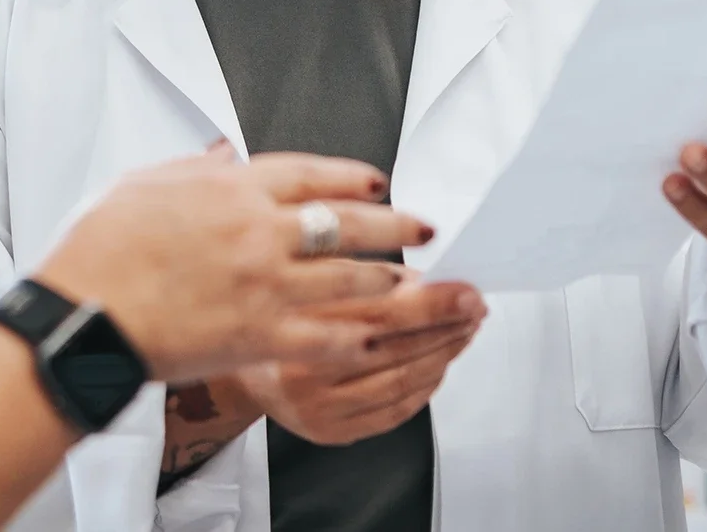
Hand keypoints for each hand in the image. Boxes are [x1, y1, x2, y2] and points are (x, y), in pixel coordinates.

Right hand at [36, 148, 430, 381]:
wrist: (84, 314)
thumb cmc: (100, 250)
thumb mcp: (142, 184)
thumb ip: (190, 168)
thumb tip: (218, 152)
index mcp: (232, 190)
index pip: (311, 175)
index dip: (353, 179)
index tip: (377, 184)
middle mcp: (260, 232)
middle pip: (348, 224)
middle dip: (395, 226)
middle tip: (421, 227)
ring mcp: (266, 286)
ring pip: (350, 279)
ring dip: (385, 281)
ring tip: (406, 283)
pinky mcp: (261, 336)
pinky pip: (328, 337)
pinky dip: (357, 338)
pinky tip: (375, 339)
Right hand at [233, 273, 485, 445]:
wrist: (231, 365)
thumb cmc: (274, 314)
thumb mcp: (303, 276)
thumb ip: (361, 274)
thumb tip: (427, 280)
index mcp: (297, 324)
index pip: (385, 311)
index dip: (435, 302)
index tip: (468, 292)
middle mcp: (305, 372)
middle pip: (398, 349)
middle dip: (447, 327)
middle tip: (475, 309)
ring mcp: (318, 408)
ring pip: (401, 383)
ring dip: (443, 356)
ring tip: (462, 332)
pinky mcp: (328, 432)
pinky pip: (392, 413)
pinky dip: (424, 388)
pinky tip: (437, 366)